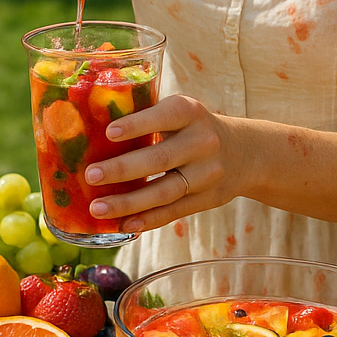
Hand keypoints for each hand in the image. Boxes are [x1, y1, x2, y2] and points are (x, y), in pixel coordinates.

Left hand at [81, 94, 242, 232]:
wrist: (246, 153)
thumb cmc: (194, 128)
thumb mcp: (183, 112)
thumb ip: (149, 117)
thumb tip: (91, 130)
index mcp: (191, 113)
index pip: (164, 117)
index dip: (138, 125)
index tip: (109, 132)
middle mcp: (202, 142)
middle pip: (160, 159)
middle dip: (122, 169)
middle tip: (91, 175)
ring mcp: (207, 174)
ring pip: (165, 191)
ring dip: (129, 202)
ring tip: (97, 208)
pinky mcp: (207, 199)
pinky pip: (174, 212)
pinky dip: (148, 220)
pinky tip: (124, 224)